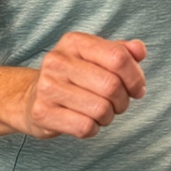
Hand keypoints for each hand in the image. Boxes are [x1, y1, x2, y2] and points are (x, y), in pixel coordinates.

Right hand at [17, 32, 146, 138]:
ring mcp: (47, 87)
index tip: (137, 88)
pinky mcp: (42, 112)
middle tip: (118, 104)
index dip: (135, 77)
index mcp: (74, 42)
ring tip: (101, 113)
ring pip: (101, 109)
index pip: (118, 57)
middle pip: (111, 85)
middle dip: (123, 100)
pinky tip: (86, 122)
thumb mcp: (96, 57)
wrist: (31, 98)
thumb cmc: (74, 77)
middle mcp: (57, 60)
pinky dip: (93, 128)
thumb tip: (139, 50)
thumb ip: (122, 51)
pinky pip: (85, 127)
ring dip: (109, 116)